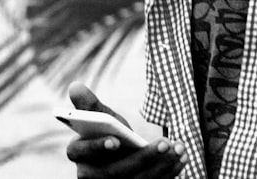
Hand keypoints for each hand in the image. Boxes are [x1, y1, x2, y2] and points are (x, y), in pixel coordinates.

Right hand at [66, 82, 186, 177]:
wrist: (122, 155)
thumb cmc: (108, 132)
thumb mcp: (101, 118)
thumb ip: (89, 105)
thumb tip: (75, 85)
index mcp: (78, 154)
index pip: (82, 153)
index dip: (97, 147)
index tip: (115, 140)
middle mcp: (90, 176)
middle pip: (115, 173)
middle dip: (142, 158)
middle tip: (164, 143)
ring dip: (160, 166)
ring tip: (178, 148)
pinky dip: (168, 172)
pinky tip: (181, 157)